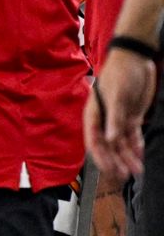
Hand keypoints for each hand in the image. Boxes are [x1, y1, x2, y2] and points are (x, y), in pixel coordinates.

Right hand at [84, 48, 157, 180]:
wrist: (135, 59)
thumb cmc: (119, 73)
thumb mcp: (117, 96)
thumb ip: (114, 119)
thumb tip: (111, 140)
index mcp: (95, 115)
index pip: (95, 141)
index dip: (101, 157)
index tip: (110, 170)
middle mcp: (105, 120)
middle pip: (108, 146)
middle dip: (116, 161)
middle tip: (125, 176)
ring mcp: (119, 119)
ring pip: (121, 143)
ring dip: (128, 157)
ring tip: (137, 170)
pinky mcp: (131, 117)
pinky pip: (133, 136)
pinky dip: (136, 147)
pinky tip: (140, 156)